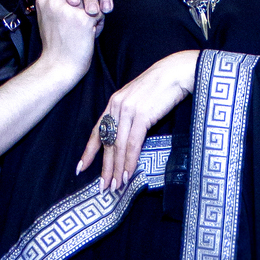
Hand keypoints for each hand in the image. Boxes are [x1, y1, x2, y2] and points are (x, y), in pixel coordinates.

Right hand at [35, 0, 101, 83]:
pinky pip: (100, 12)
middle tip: (84, 11)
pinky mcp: (84, 18)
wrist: (58, 66)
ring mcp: (71, 8)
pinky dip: (99, 24)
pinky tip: (91, 34)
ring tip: (87, 27)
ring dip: (94, 11)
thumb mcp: (47, 15)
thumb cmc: (56, 44)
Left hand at [78, 51, 200, 190]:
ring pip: (118, 146)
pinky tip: (128, 173)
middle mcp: (117, 107)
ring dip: (117, 168)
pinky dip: (130, 160)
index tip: (81, 167)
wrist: (177, 72)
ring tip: (116, 185)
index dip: (89, 151)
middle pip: (107, 142)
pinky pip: (133, 143)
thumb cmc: (162, 85)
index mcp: (114, 102)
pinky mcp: (142, 115)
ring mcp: (128, 111)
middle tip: (103, 187)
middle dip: (105, 167)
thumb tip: (127, 136)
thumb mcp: (139, 98)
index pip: (97, 131)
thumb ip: (129, 114)